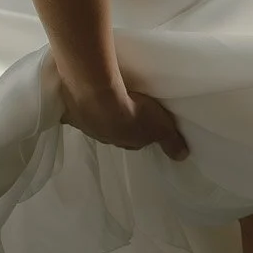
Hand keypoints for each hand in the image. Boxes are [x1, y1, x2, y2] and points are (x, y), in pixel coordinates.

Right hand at [58, 73, 188, 158]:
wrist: (97, 96)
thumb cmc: (132, 113)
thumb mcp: (160, 127)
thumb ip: (170, 141)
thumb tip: (182, 156)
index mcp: (123, 141)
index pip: (134, 141)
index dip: (139, 134)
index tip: (143, 125)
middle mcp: (102, 137)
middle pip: (112, 132)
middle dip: (118, 124)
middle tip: (124, 111)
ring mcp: (84, 125)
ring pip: (94, 121)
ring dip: (99, 114)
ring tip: (104, 99)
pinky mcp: (70, 112)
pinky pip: (74, 110)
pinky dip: (78, 105)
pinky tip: (80, 96)